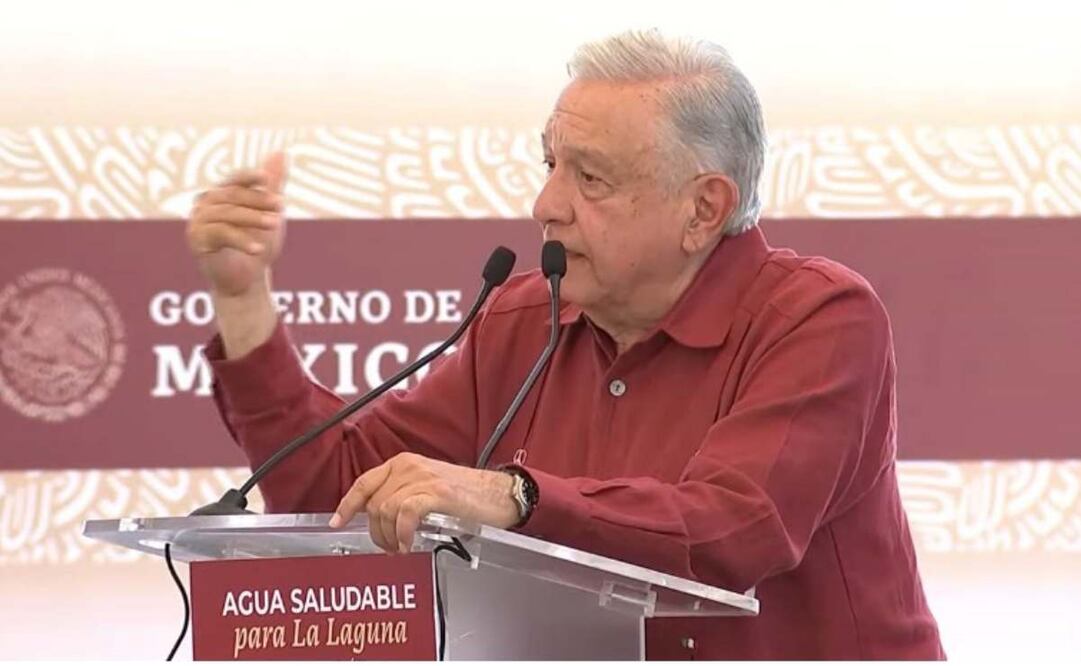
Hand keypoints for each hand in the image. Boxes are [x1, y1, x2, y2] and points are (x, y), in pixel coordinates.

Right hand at [186, 152, 287, 297]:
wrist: (247, 278)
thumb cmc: (258, 243)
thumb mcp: (269, 213)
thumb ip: (273, 185)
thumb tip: (281, 152)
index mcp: (221, 194)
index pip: (235, 180)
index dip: (249, 177)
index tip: (267, 179)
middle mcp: (205, 203)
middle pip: (233, 196)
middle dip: (259, 201)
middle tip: (281, 206)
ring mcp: (198, 220)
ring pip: (228, 214)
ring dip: (253, 219)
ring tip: (275, 225)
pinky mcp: (197, 240)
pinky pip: (221, 234)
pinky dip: (241, 240)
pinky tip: (259, 248)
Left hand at [329, 453, 519, 553]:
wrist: (498, 495)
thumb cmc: (465, 496)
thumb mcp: (426, 488)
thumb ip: (401, 494)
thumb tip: (376, 517)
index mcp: (402, 463)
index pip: (364, 483)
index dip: (347, 505)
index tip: (337, 522)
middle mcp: (409, 466)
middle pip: (374, 503)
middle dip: (375, 532)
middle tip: (388, 547)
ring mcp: (423, 478)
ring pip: (386, 510)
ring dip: (388, 536)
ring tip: (400, 547)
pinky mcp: (437, 493)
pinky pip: (405, 513)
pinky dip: (403, 533)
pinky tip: (408, 543)